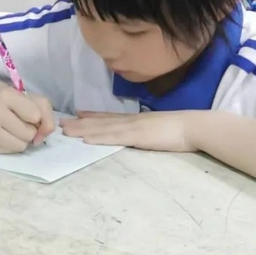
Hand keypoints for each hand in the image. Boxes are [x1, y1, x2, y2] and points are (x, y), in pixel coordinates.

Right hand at [0, 87, 54, 153]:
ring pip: (19, 146)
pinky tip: (6, 134)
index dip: (37, 118)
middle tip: (23, 122)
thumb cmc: (15, 101)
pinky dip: (11, 145)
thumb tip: (40, 139)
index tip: (30, 113)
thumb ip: (47, 117)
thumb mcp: (36, 100)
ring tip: (15, 129)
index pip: (35, 116)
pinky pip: (9, 152)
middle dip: (30, 130)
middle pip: (28, 134)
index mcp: (7, 96)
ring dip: (22, 140)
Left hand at [60, 111, 203, 151]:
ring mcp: (133, 128)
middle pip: (102, 121)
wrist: (193, 126)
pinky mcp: (136, 136)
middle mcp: (131, 121)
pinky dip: (98, 138)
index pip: (112, 117)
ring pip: (103, 128)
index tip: (78, 114)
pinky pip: (113, 138)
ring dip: (83, 130)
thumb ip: (150, 130)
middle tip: (62, 123)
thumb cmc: (182, 129)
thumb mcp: (160, 128)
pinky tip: (86, 140)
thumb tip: (144, 134)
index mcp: (137, 120)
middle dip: (81, 123)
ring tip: (66, 130)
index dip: (93, 116)